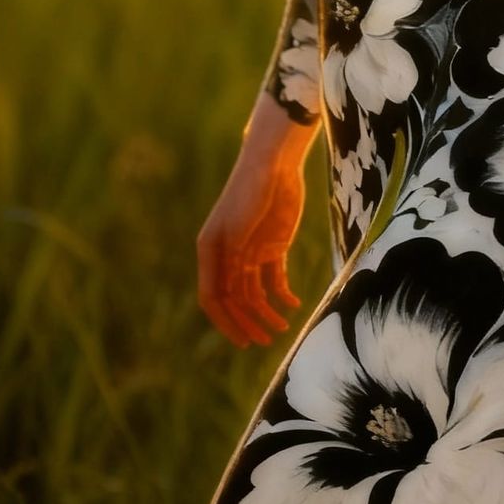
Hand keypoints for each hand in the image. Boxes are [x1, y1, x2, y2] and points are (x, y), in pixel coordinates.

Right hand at [197, 117, 308, 347]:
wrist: (274, 163)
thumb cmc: (250, 190)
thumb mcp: (238, 225)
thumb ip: (234, 259)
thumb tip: (232, 292)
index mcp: (211, 251)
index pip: (213, 297)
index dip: (226, 322)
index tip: (242, 341)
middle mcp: (228, 255)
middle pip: (234, 300)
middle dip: (248, 322)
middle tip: (265, 341)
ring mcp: (250, 251)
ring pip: (254, 293)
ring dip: (266, 313)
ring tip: (283, 328)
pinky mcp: (272, 246)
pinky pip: (274, 279)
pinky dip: (282, 294)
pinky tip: (293, 304)